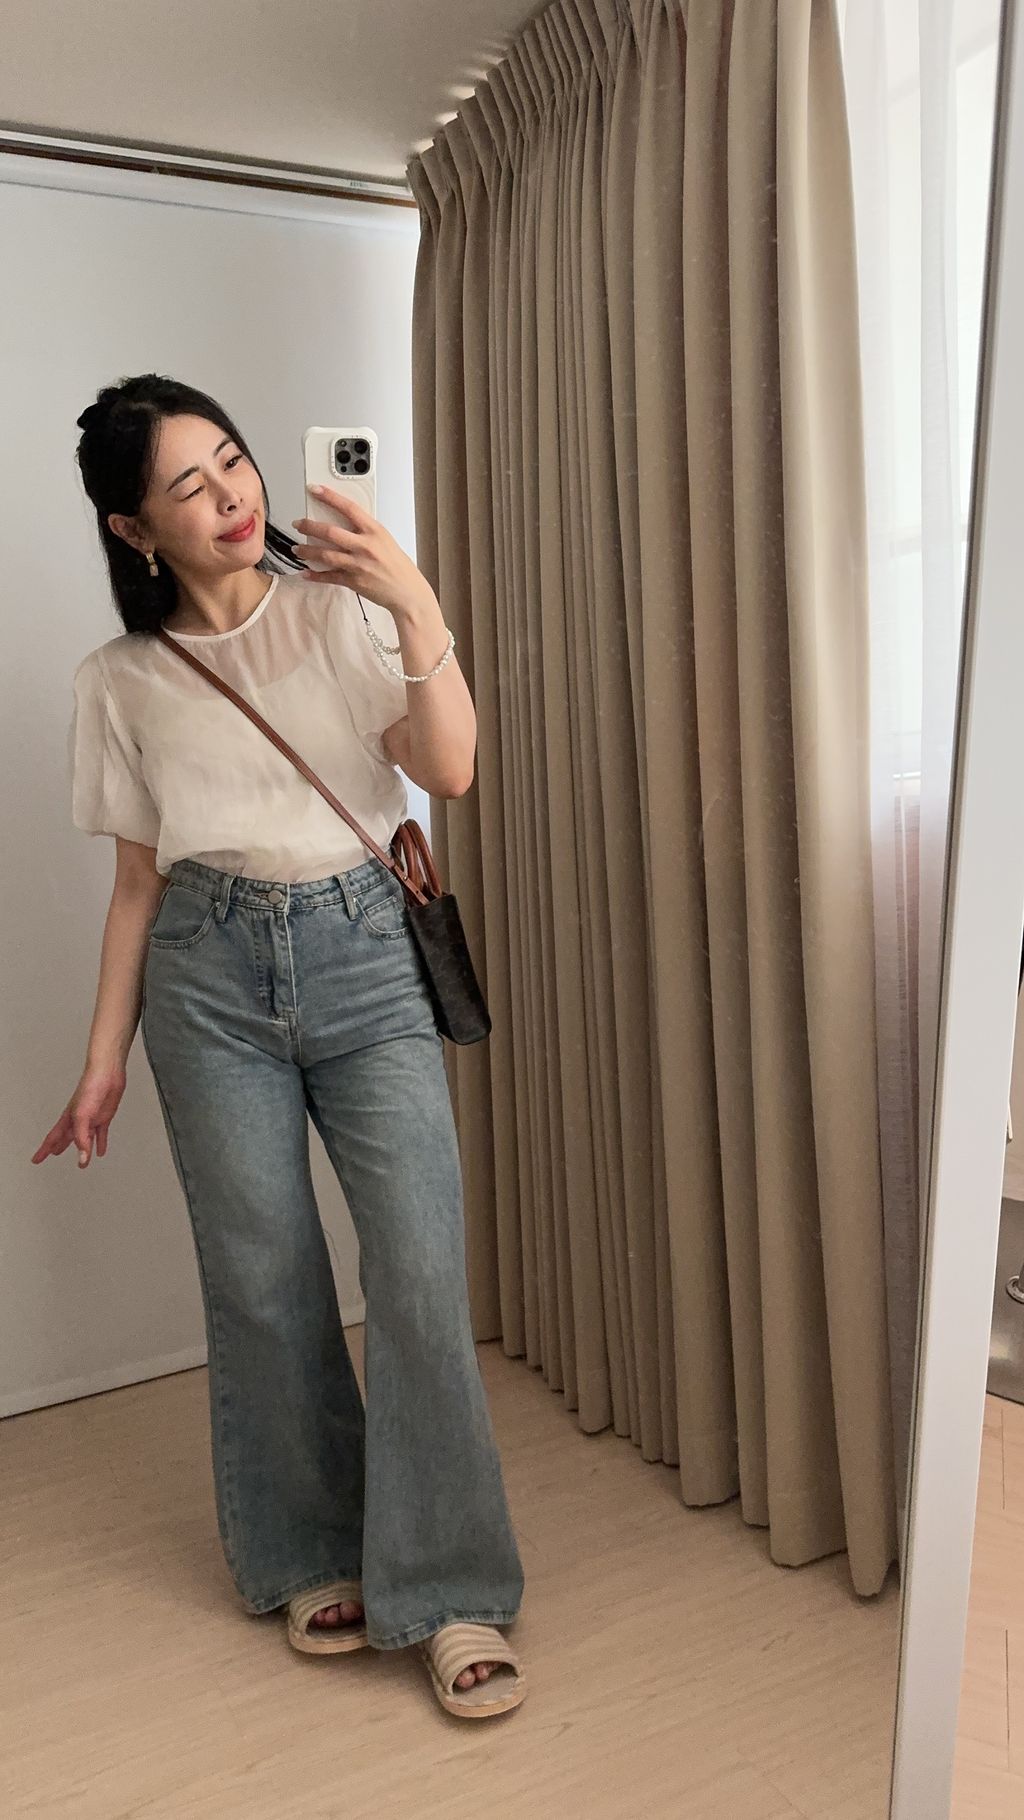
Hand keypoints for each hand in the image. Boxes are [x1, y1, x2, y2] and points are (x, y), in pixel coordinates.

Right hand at [31, 1062, 127, 1168]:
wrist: (108, 1075)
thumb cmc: (91, 1088)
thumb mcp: (82, 1116)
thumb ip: (81, 1138)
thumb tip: (82, 1157)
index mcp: (67, 1119)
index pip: (53, 1138)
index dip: (44, 1150)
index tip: (36, 1159)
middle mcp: (77, 1120)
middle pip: (65, 1138)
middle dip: (58, 1147)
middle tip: (51, 1155)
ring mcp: (91, 1119)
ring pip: (84, 1139)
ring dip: (82, 1150)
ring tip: (82, 1161)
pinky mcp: (104, 1117)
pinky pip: (101, 1134)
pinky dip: (100, 1144)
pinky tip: (101, 1151)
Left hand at [290, 486, 435, 620]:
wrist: (407, 592)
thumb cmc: (398, 566)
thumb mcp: (385, 540)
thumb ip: (365, 532)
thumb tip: (345, 525)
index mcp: (374, 531)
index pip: (348, 508)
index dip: (329, 497)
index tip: (314, 489)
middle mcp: (365, 546)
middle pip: (330, 532)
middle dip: (310, 527)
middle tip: (298, 524)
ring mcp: (358, 564)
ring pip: (325, 555)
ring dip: (307, 551)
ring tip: (296, 549)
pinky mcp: (354, 581)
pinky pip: (329, 576)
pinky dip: (315, 575)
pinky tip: (305, 573)